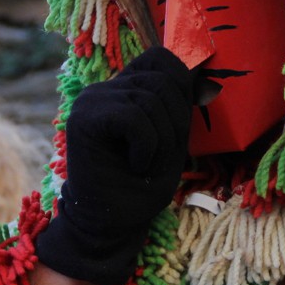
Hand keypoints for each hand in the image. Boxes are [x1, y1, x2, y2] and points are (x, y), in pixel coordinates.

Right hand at [34, 47, 191, 284]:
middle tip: (159, 157)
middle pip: (163, 79)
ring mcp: (92, 101)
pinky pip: (134, 117)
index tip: (178, 126)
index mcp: (124, 89)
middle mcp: (105, 89)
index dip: (180, 85)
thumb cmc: (140, 187)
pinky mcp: (84, 119)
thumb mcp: (171, 142)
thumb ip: (178, 108)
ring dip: (162, 141)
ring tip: (145, 165)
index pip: (161, 59)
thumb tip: (200, 79)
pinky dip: (146, 146)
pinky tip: (135, 165)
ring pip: (150, 99)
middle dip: (176, 122)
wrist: (109, 225)